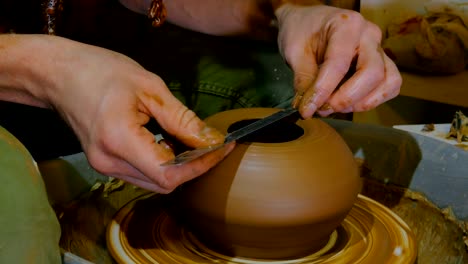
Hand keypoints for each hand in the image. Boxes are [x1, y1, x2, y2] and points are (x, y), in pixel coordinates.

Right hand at [45, 37, 233, 192]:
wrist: (60, 75)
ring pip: (154, 181)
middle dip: (193, 166)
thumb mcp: (150, 88)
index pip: (170, 173)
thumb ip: (183, 119)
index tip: (221, 148)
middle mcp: (109, 162)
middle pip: (164, 183)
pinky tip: (170, 143)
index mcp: (119, 140)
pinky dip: (162, 163)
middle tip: (210, 143)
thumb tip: (211, 140)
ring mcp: (104, 167)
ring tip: (190, 141)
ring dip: (178, 166)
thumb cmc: (102, 72)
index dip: (200, 165)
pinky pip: (142, 173)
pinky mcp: (104, 164)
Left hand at [274, 3, 401, 117]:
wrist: (306, 22)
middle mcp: (369, 35)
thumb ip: (303, 80)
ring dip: (362, 102)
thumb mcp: (294, 52)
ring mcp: (379, 49)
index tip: (307, 109)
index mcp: (346, 25)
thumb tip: (308, 108)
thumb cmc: (301, 30)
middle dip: (346, 99)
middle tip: (323, 109)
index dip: (323, 91)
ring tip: (335, 107)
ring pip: (388, 82)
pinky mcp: (383, 63)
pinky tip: (348, 103)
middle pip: (372, 73)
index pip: (339, 64)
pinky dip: (372, 100)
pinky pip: (390, 86)